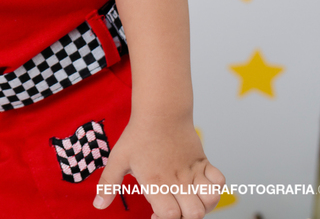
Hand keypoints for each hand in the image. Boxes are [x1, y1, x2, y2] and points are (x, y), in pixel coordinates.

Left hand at [93, 115, 224, 217]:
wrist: (160, 111)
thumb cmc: (137, 136)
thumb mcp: (117, 159)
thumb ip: (108, 184)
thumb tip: (98, 205)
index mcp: (155, 181)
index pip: (169, 215)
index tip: (155, 215)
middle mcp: (177, 178)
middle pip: (194, 213)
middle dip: (185, 218)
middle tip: (172, 209)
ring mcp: (193, 170)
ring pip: (211, 199)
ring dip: (203, 206)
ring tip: (188, 202)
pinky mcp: (204, 162)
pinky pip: (221, 181)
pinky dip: (215, 188)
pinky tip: (201, 187)